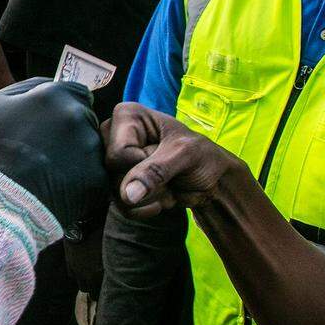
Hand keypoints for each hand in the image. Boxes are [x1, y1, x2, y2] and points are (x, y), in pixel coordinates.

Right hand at [0, 78, 106, 228]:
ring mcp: (90, 146)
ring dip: (79, 152)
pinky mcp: (98, 177)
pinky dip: (81, 178)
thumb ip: (27, 88)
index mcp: (53, 95)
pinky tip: (60, 185)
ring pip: (92, 144)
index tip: (54, 123)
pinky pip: (94, 173)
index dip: (67, 107)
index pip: (79, 92)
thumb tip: (50, 85)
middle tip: (50, 149)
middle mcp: (77, 115)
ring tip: (52, 169)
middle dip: (72, 129)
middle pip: (87, 117)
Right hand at [100, 102, 250, 217]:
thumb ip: (154, 171)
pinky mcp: (119, 184)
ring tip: (168, 183)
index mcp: (126, 115)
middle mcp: (113, 136)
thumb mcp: (183, 155)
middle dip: (147, 182)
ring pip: (118, 194)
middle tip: (170, 172)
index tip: (165, 155)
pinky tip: (161, 198)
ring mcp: (114, 162)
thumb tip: (127, 195)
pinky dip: (146, 208)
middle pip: (113, 174)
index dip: (143, 163)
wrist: (211, 179)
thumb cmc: (200, 155)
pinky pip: (122, 206)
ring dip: (151, 197)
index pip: (118, 154)